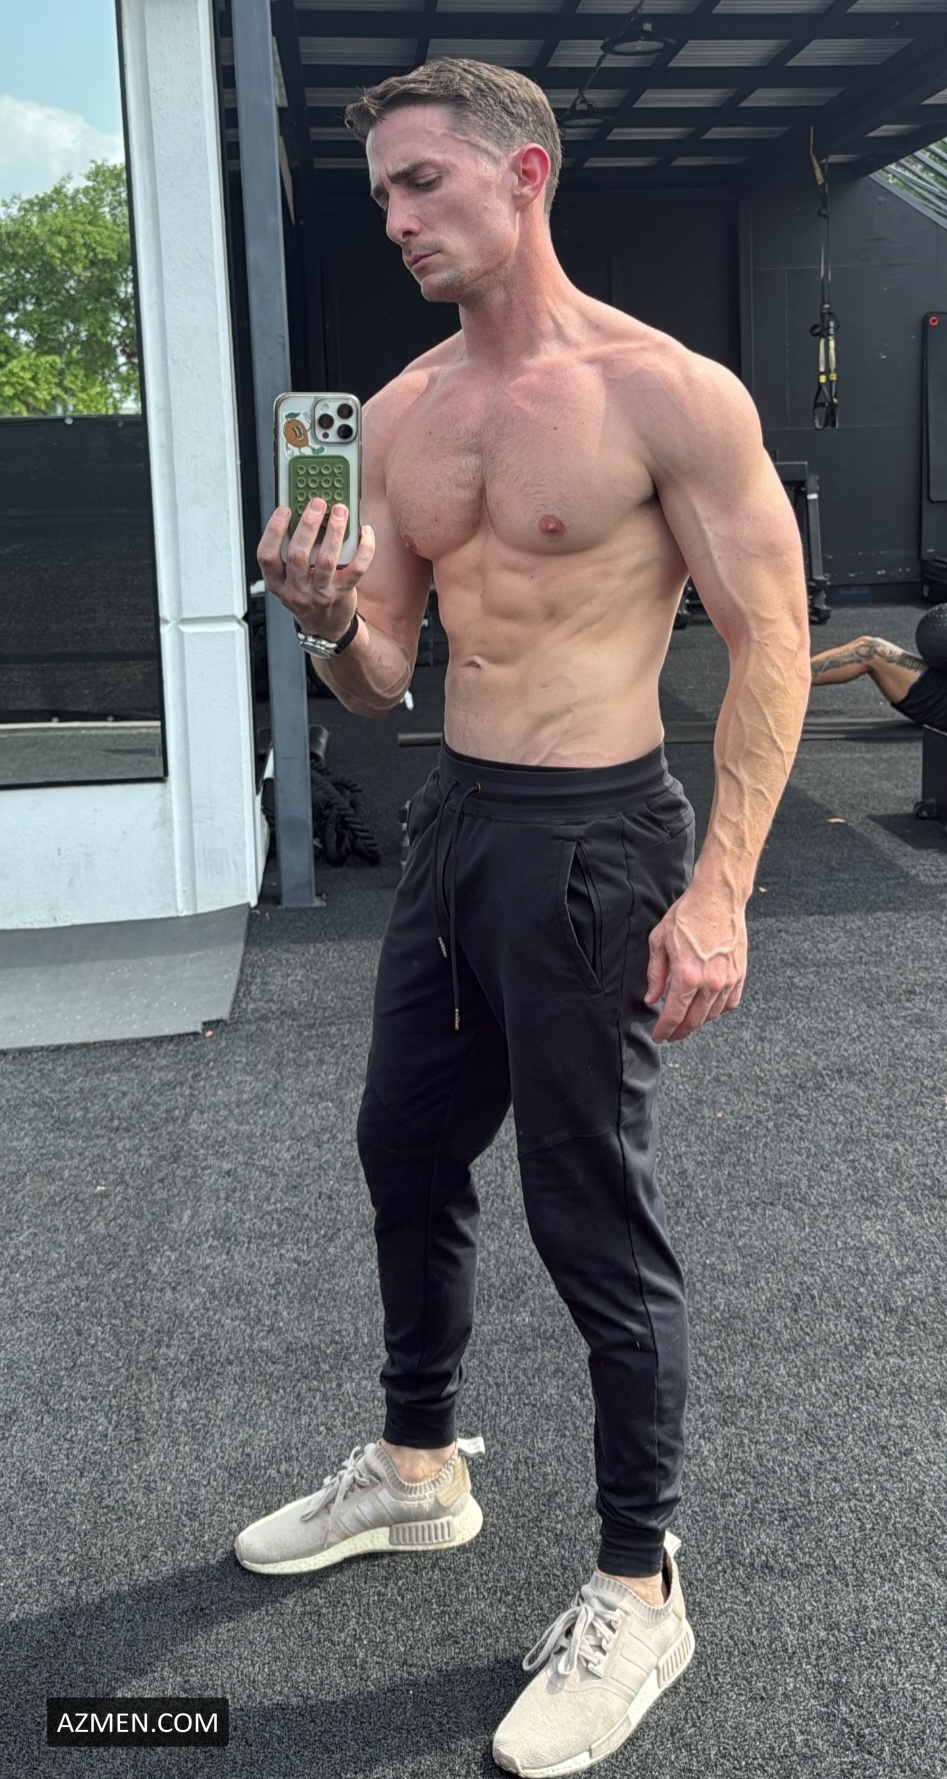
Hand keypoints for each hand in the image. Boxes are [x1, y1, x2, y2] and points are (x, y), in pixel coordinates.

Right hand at [257, 500, 374, 639]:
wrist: (325, 626)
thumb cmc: (306, 594)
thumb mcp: (287, 577)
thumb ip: (290, 549)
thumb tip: (305, 510)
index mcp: (277, 581)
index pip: (266, 556)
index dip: (273, 530)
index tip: (284, 509)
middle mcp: (296, 589)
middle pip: (297, 555)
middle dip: (308, 525)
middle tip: (317, 503)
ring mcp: (320, 593)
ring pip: (327, 560)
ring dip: (334, 532)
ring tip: (340, 511)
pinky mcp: (343, 594)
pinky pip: (356, 569)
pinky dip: (364, 548)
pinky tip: (365, 532)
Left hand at [644, 884, 746, 1041]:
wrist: (718, 897)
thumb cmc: (688, 915)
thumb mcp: (660, 941)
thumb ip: (655, 974)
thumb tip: (652, 998)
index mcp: (686, 976)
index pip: (673, 1015)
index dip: (665, 1030)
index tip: (659, 1036)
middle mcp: (709, 983)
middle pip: (694, 1020)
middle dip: (680, 1031)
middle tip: (671, 1034)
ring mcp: (727, 979)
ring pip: (712, 1015)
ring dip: (698, 1021)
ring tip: (687, 1020)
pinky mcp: (739, 974)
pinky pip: (730, 1003)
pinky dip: (718, 1010)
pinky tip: (708, 1007)